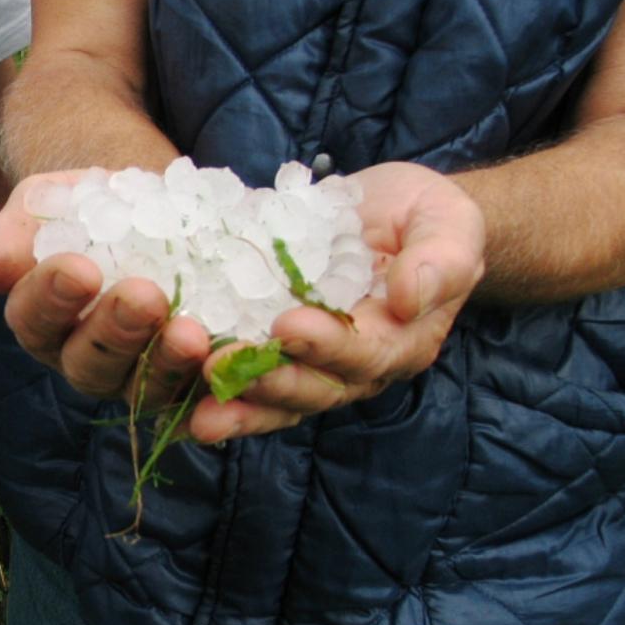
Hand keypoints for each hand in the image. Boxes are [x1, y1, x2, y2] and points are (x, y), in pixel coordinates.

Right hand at [0, 170, 209, 410]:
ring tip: (189, 332)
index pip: (35, 322)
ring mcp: (139, 377)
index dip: (52, 299)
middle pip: (90, 366)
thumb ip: (14, 235)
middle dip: (115, 333)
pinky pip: (201, 400)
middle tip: (142, 295)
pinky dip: (216, 392)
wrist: (151, 208)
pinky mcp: (191, 382)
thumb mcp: (45, 205)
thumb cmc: (87, 208)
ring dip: (167, 364)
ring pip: (145, 388)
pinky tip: (232, 365)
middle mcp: (86, 361)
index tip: (79, 268)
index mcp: (42, 323)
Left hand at [186, 161, 485, 441]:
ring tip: (196, 410)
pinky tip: (176, 403)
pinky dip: (215, 395)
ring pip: (273, 400)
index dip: (327, 345)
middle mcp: (353, 368)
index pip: (365, 354)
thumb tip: (409, 296)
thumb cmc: (424, 218)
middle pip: (312, 390)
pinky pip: (245, 384)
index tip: (288, 326)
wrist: (391, 215)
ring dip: (234, 405)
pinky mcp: (272, 354)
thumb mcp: (447, 223)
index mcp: (401, 340)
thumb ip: (439, 260)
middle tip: (219, 366)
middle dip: (266, 382)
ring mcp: (309, 367)